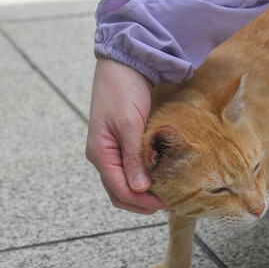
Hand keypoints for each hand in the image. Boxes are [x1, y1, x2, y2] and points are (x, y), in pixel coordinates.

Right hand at [86, 59, 166, 213]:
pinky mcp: (119, 144)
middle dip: (142, 203)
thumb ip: (133, 158)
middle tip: (169, 203)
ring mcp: (110, 151)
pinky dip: (141, 179)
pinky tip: (158, 178)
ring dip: (142, 193)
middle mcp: (102, 156)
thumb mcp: (129, 125)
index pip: (120, 190)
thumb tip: (139, 189)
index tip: (167, 203)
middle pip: (119, 192)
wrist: (123, 64)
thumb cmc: (123, 90)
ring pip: (123, 184)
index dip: (142, 201)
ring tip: (166, 194)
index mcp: (100, 153)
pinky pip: (128, 171)